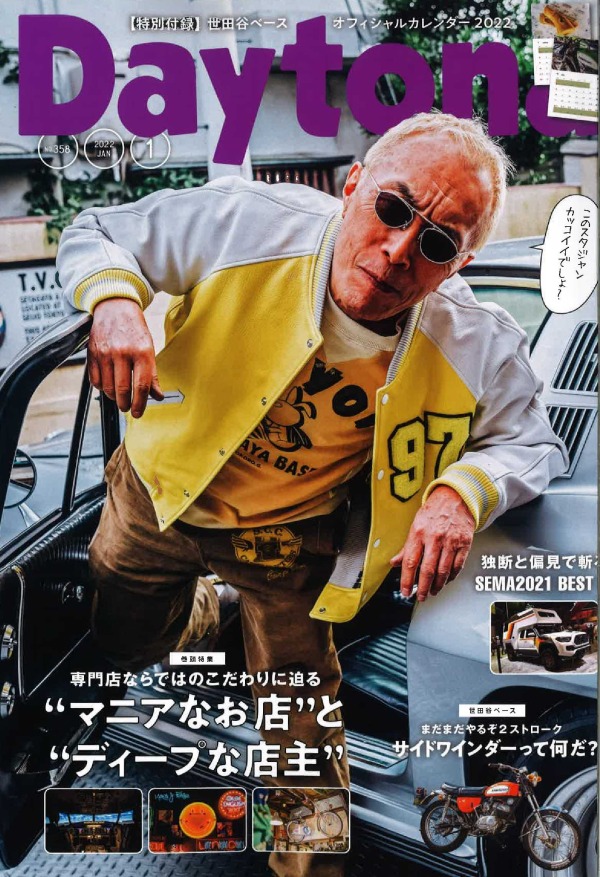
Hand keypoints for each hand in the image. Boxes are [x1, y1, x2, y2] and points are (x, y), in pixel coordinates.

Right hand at [88, 298, 162, 417]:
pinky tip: (108, 384)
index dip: (140, 404)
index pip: (141, 386)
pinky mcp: (92, 353)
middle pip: (122, 390)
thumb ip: (152, 374)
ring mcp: (105, 353)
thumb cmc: (134, 329)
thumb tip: (157, 395)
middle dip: (125, 404)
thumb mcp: (149, 348)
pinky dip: (101, 387)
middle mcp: (122, 353)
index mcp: (141, 352)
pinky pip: (95, 380)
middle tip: (127, 407)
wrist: (114, 306)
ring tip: (119, 396)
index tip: (139, 413)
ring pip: (108, 387)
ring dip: (113, 396)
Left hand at [390, 486, 474, 601]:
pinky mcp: (465, 543)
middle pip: (427, 570)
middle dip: (422, 587)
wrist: (456, 497)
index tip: (404, 591)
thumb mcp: (416, 525)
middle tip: (420, 596)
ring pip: (443, 571)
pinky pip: (458, 565)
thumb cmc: (434, 512)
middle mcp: (434, 537)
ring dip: (437, 585)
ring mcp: (451, 541)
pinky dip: (451, 577)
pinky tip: (446, 581)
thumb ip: (406, 547)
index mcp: (419, 533)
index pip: (410, 561)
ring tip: (432, 591)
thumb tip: (394, 563)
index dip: (406, 580)